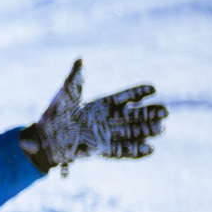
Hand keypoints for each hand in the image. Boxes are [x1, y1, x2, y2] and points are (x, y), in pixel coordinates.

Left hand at [19, 59, 165, 174]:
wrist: (45, 138)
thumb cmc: (55, 114)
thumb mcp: (66, 95)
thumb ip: (75, 80)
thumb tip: (81, 60)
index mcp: (102, 104)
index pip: (124, 97)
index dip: (138, 93)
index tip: (153, 88)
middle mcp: (108, 119)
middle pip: (133, 116)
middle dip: (149, 114)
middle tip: (166, 112)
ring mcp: (106, 135)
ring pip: (130, 133)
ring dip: (146, 131)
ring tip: (161, 129)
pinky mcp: (101, 150)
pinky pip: (121, 151)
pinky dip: (135, 151)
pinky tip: (150, 150)